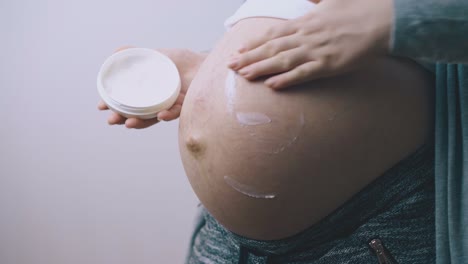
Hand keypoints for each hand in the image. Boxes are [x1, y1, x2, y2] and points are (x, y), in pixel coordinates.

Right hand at [98, 47, 205, 128]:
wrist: (204, 63)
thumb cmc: (181, 62)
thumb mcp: (156, 55)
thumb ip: (137, 54)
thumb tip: (116, 52)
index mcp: (148, 92)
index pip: (128, 102)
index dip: (114, 106)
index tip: (101, 107)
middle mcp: (157, 102)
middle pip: (136, 114)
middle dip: (122, 119)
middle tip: (111, 120)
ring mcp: (170, 106)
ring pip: (152, 118)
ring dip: (140, 122)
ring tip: (128, 123)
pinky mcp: (185, 108)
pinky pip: (175, 113)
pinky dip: (167, 115)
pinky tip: (160, 115)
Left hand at [227, 0, 392, 89]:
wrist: (384, 19)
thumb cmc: (360, 8)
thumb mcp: (332, 0)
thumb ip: (315, 1)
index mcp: (306, 21)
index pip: (273, 34)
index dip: (254, 43)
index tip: (239, 50)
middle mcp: (307, 36)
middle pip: (272, 48)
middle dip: (249, 57)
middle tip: (231, 65)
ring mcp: (317, 51)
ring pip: (282, 61)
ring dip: (261, 68)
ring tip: (244, 75)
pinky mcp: (329, 65)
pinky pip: (304, 73)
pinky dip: (287, 79)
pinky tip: (272, 85)